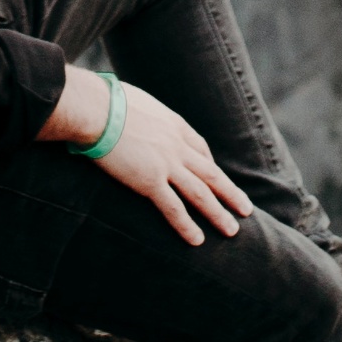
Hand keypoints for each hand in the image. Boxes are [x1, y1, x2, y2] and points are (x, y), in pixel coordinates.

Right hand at [45, 66, 252, 247]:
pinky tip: (197, 241)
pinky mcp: (150, 181)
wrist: (96, 109)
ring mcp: (167, 164)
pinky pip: (173, 208)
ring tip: (233, 231)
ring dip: (219, 213)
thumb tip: (130, 113)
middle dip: (231, 193)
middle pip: (211, 173)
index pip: (200, 148)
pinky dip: (187, 225)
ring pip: (201, 193)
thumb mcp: (135, 101)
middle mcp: (177, 146)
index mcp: (174, 125)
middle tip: (246, 209)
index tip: (216, 176)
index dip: (210, 165)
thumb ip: (142, 113)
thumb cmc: (105, 100)